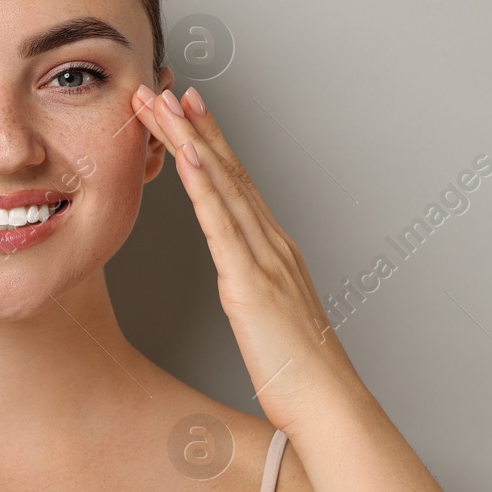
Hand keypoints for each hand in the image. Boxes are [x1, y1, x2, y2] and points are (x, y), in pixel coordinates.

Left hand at [130, 84, 364, 434]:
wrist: (328, 404)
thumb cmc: (300, 374)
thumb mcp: (270, 321)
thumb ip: (255, 293)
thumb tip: (242, 287)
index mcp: (274, 250)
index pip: (236, 183)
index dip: (211, 141)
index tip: (188, 108)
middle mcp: (272, 244)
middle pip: (226, 171)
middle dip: (193, 126)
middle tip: (165, 87)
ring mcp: (264, 259)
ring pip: (221, 185)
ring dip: (189, 141)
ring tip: (163, 105)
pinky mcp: (250, 283)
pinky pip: (222, 226)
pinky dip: (205, 187)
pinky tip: (188, 157)